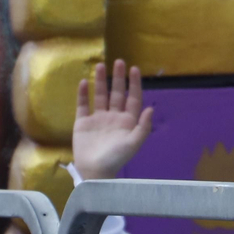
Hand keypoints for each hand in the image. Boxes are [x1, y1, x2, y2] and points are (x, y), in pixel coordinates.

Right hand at [72, 60, 153, 180]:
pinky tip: (83, 82)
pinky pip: (83, 105)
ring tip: (100, 66)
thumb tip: (151, 108)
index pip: (132, 98)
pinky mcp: (83, 123)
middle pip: (116, 93)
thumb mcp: (133, 143)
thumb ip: (143, 127)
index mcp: (127, 121)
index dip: (134, 84)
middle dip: (118, 78)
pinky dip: (83, 94)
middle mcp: (113, 117)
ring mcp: (98, 119)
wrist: (94, 172)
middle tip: (119, 62)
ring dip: (100, 81)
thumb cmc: (116, 158)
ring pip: (100, 95)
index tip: (134, 69)